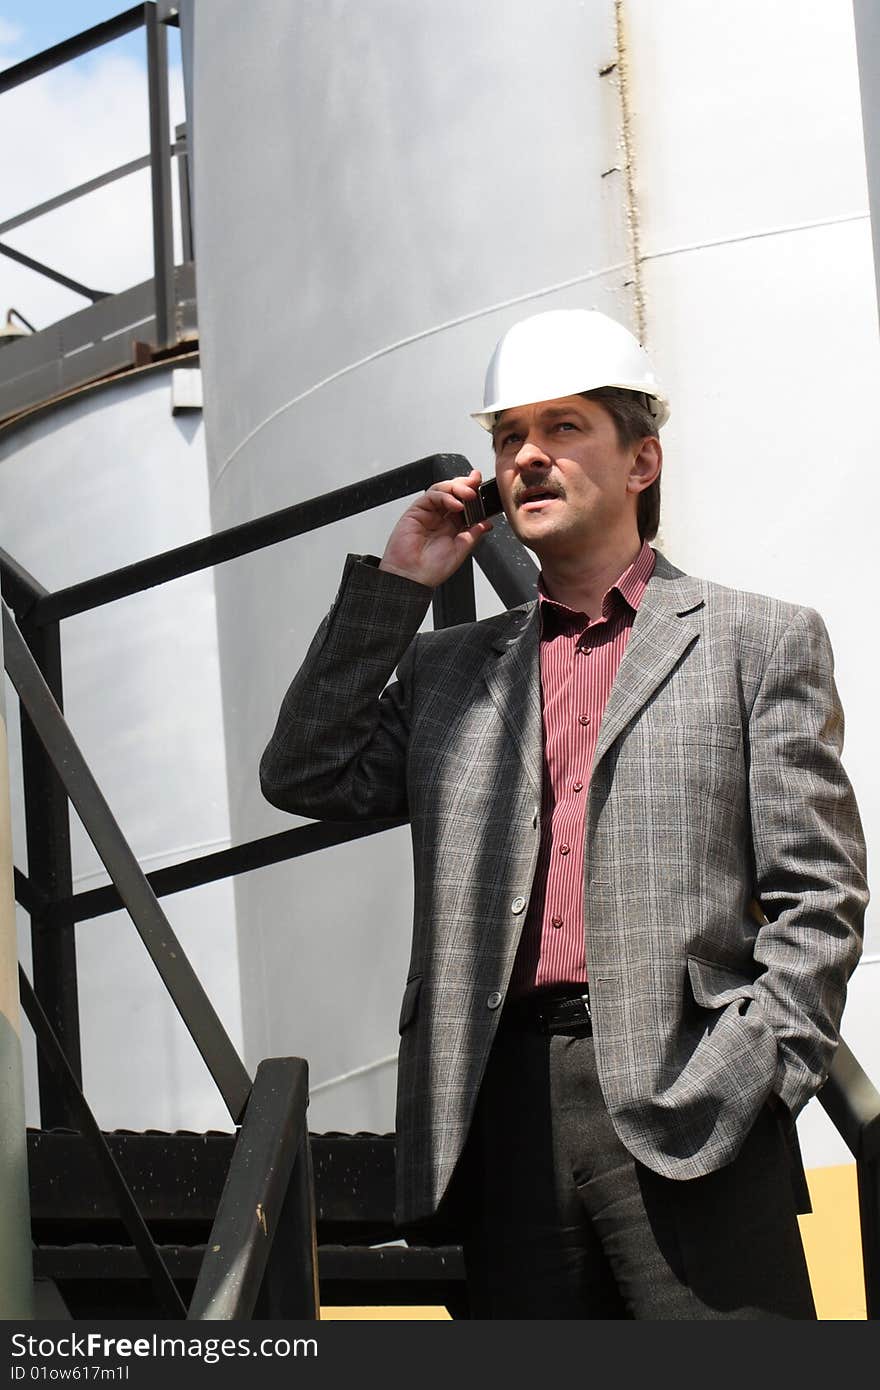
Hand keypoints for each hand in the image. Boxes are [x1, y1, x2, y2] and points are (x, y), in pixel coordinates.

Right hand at [378, 469, 493, 587]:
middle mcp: (440, 518)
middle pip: (454, 493)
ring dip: (457, 488)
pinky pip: (431, 496)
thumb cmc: (431, 570)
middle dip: (466, 485)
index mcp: (452, 527)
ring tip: (469, 494)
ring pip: (442, 490)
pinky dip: (445, 496)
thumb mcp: (461, 551)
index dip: (475, 495)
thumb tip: (487, 523)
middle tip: (477, 484)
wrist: (412, 578)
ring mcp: (428, 513)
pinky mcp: (415, 511)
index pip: (465, 504)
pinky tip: (456, 504)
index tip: (484, 489)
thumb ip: (473, 534)